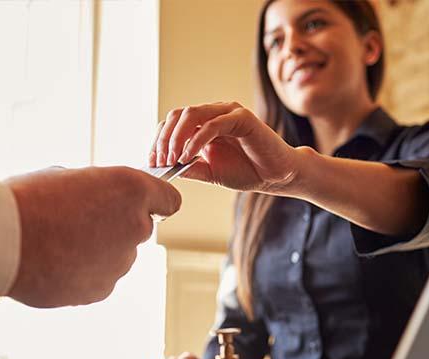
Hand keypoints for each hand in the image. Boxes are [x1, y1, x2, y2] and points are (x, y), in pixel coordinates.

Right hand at [5, 166, 180, 306]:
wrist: (2, 240)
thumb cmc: (28, 200)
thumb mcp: (69, 176)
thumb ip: (98, 190)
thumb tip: (98, 201)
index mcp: (132, 190)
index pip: (169, 200)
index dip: (154, 201)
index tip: (140, 205)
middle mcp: (136, 228)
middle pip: (138, 228)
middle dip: (116, 225)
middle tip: (78, 221)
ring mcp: (121, 263)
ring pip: (117, 256)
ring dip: (98, 251)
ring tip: (58, 243)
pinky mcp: (102, 290)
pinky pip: (99, 278)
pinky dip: (82, 273)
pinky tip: (54, 263)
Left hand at [149, 102, 300, 193]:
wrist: (276, 177)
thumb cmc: (247, 171)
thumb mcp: (210, 172)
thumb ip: (189, 167)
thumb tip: (164, 168)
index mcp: (204, 123)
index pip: (172, 123)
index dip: (159, 141)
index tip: (152, 162)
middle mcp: (214, 113)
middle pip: (177, 115)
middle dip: (164, 139)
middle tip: (160, 162)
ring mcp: (228, 112)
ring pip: (191, 114)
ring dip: (176, 137)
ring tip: (172, 159)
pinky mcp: (242, 118)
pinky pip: (212, 124)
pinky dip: (196, 140)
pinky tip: (188, 157)